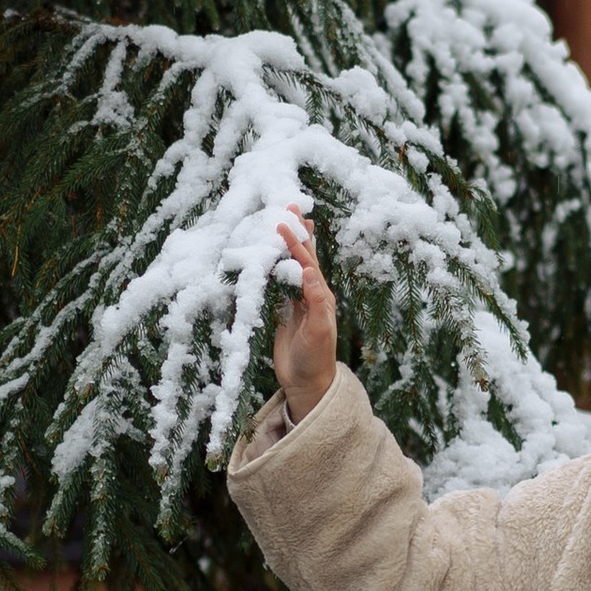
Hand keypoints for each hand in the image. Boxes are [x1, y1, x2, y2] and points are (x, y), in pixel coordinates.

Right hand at [273, 212, 339, 420]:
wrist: (306, 383)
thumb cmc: (315, 358)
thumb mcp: (318, 330)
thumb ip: (316, 301)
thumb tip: (310, 271)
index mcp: (321, 296)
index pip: (306, 263)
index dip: (296, 243)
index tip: (284, 223)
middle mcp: (310, 294)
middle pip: (303, 258)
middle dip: (297, 233)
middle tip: (291, 207)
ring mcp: (296, 302)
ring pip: (291, 267)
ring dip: (287, 245)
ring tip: (283, 223)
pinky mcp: (284, 312)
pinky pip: (278, 283)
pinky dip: (275, 266)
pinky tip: (269, 255)